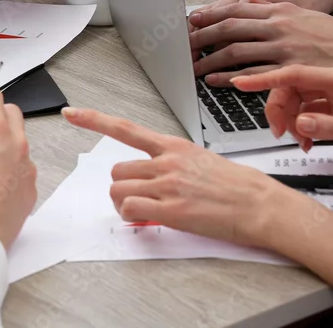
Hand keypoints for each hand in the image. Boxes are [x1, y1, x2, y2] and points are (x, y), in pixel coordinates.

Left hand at [62, 108, 293, 247]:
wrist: (261, 204)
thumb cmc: (236, 185)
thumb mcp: (200, 160)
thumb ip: (170, 163)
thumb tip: (151, 175)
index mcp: (173, 146)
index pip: (125, 128)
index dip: (93, 120)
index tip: (71, 113)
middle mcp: (166, 162)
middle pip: (117, 171)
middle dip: (123, 187)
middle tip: (139, 199)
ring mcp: (168, 185)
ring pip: (119, 190)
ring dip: (125, 204)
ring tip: (143, 212)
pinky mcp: (171, 210)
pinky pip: (131, 209)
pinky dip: (132, 217)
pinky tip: (146, 220)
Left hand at [189, 2, 332, 85]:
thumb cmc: (331, 35)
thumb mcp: (302, 13)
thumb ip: (275, 9)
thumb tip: (253, 3)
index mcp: (279, 11)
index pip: (235, 11)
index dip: (210, 16)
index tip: (191, 22)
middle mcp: (278, 26)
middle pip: (230, 29)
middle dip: (202, 37)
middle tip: (184, 45)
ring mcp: (284, 47)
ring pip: (236, 51)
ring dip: (210, 60)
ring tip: (194, 66)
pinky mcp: (291, 68)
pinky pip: (254, 73)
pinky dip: (231, 77)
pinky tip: (217, 80)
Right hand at [233, 66, 332, 156]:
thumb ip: (331, 128)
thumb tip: (301, 124)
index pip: (294, 75)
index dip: (265, 79)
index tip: (241, 82)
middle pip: (293, 89)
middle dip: (280, 110)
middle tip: (280, 133)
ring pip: (300, 100)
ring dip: (292, 120)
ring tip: (300, 141)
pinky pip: (313, 110)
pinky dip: (305, 125)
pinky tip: (309, 140)